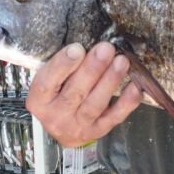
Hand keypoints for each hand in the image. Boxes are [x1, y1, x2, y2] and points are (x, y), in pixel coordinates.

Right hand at [26, 42, 141, 146]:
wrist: (64, 127)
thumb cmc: (59, 94)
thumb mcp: (53, 79)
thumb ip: (65, 64)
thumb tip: (88, 43)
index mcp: (39, 100)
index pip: (46, 83)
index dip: (62, 65)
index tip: (78, 48)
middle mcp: (56, 116)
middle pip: (75, 92)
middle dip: (93, 69)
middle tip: (106, 49)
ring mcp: (77, 126)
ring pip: (95, 104)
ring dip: (110, 81)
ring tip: (122, 62)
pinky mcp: (98, 131)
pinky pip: (114, 117)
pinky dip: (127, 102)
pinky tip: (134, 86)